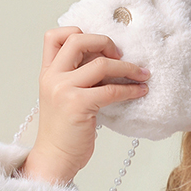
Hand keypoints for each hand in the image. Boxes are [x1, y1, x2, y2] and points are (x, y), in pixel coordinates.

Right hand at [19, 28, 149, 184]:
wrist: (55, 159)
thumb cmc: (64, 132)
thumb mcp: (62, 98)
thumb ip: (76, 78)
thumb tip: (108, 61)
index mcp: (47, 73)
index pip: (54, 36)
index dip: (78, 32)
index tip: (99, 46)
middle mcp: (53, 77)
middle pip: (79, 40)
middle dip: (106, 42)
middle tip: (121, 55)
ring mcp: (63, 90)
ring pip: (101, 63)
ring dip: (128, 67)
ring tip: (143, 74)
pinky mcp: (78, 105)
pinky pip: (111, 89)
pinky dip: (130, 89)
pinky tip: (140, 92)